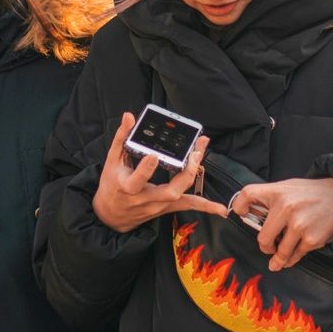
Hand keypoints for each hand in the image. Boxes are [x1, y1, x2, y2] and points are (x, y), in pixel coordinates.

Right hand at [92, 112, 226, 232]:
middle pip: (170, 191)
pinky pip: (188, 206)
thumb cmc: (111, 185)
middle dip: (185, 171)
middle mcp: (145, 199)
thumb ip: (121, 138)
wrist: (111, 215)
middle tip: (194, 152)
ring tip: (200, 154)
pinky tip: (221, 209)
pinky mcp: (166, 209)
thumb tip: (129, 116)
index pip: (137, 180)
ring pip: (181, 196)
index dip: (145, 170)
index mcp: (128, 187)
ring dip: (194, 175)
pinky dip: (205, 207)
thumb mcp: (111, 162)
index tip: (154, 155)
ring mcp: (158, 206)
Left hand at [230, 178, 332, 271]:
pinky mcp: (311, 239)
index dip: (239, 205)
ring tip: (276, 262)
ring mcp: (299, 225)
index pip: (248, 194)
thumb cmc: (310, 193)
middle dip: (264, 246)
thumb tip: (250, 213)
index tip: (241, 214)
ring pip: (279, 251)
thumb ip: (270, 198)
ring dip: (277, 258)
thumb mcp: (288, 188)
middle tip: (267, 247)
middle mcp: (286, 208)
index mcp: (278, 192)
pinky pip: (295, 255)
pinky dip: (291, 259)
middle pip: (262, 238)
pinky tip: (290, 258)